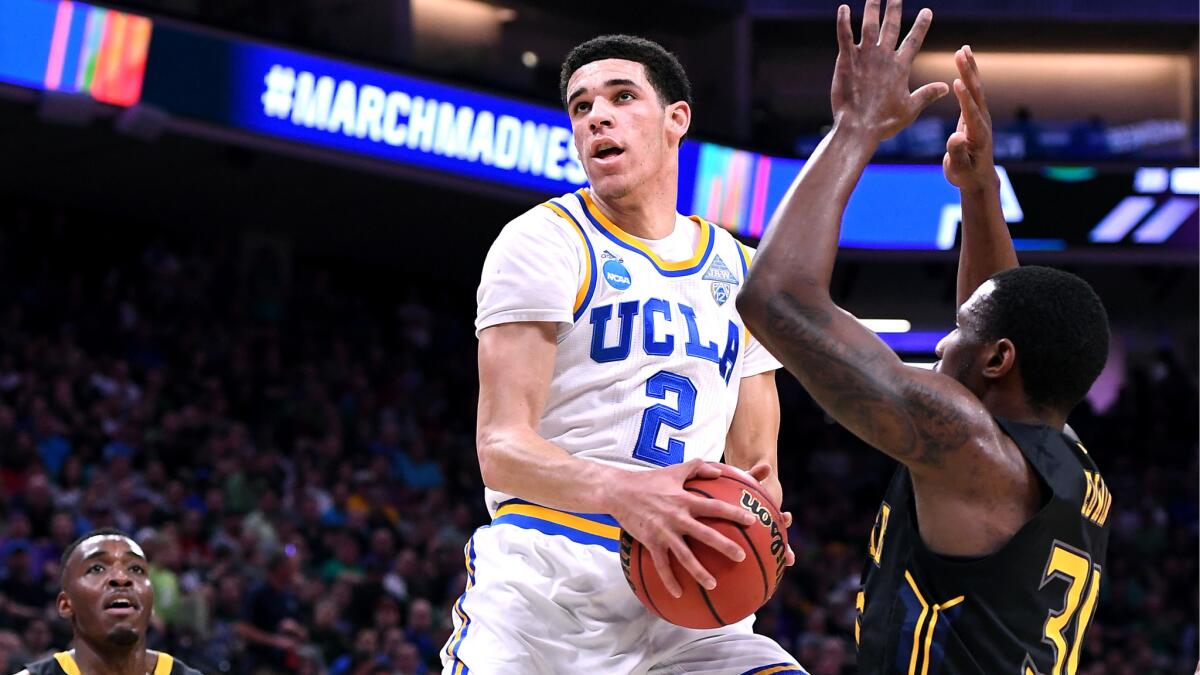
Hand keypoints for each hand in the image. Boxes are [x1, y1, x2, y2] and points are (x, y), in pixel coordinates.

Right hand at [608, 459, 757, 597]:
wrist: (619, 491)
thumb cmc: (649, 480)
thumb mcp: (675, 470)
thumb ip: (698, 468)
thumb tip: (720, 471)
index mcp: (685, 500)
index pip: (714, 507)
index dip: (734, 513)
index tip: (751, 521)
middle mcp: (677, 517)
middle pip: (705, 534)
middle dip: (724, 546)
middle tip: (741, 557)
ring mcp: (663, 532)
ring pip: (684, 556)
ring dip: (699, 571)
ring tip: (713, 585)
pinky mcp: (650, 542)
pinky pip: (661, 565)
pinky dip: (669, 581)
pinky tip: (678, 594)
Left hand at [747, 463, 794, 566]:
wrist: (737, 488)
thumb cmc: (744, 482)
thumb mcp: (748, 478)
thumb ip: (756, 474)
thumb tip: (766, 465)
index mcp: (769, 512)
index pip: (780, 519)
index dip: (784, 521)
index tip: (787, 517)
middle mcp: (767, 526)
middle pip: (778, 540)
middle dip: (785, 550)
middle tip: (791, 559)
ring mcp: (758, 533)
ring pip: (764, 551)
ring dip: (768, 562)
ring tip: (771, 574)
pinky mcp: (743, 539)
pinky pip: (743, 550)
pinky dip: (742, 562)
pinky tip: (736, 573)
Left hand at [831, 0, 947, 140]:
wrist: (859, 127)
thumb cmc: (884, 122)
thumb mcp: (910, 109)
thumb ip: (927, 94)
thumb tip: (947, 87)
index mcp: (900, 67)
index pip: (914, 40)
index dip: (921, 25)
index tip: (927, 11)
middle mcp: (884, 57)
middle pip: (891, 26)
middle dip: (894, 8)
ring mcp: (864, 56)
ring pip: (869, 25)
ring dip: (872, 8)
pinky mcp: (846, 61)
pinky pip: (844, 36)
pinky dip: (844, 21)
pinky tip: (843, 8)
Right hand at [943, 46, 997, 191]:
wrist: (978, 177)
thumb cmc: (966, 174)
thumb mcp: (958, 168)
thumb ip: (956, 152)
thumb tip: (955, 137)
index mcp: (978, 134)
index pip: (971, 112)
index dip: (965, 98)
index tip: (957, 82)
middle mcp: (982, 121)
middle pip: (976, 93)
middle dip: (968, 73)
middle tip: (961, 53)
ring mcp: (980, 116)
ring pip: (976, 87)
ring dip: (970, 68)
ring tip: (963, 49)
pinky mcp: (975, 113)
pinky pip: (973, 90)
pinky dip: (969, 74)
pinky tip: (965, 62)